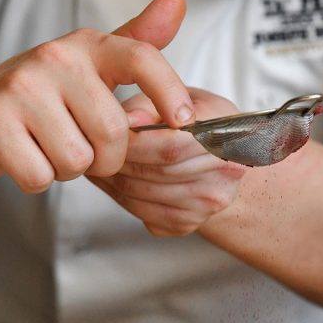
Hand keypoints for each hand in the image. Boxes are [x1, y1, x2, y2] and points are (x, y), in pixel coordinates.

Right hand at [0, 0, 194, 193]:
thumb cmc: (43, 95)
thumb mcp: (93, 65)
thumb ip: (138, 41)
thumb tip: (177, 3)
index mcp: (87, 46)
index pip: (140, 57)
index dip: (169, 91)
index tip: (184, 120)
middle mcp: (53, 59)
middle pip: (113, 132)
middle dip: (105, 157)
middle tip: (83, 146)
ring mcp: (19, 89)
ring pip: (77, 160)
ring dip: (69, 169)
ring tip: (50, 148)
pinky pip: (40, 176)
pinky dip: (37, 178)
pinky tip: (26, 156)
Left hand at [89, 88, 247, 236]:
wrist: (224, 162)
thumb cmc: (201, 123)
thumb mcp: (183, 98)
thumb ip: (152, 104)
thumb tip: (125, 119)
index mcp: (226, 139)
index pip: (171, 147)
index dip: (133, 140)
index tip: (109, 130)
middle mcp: (222, 177)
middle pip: (154, 171)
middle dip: (118, 159)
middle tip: (96, 145)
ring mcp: (205, 205)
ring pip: (141, 194)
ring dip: (112, 178)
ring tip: (101, 160)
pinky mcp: (186, 223)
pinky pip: (140, 211)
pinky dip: (118, 195)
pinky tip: (112, 179)